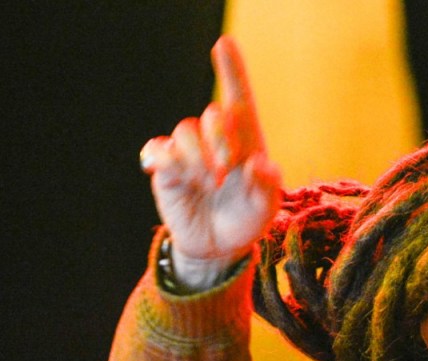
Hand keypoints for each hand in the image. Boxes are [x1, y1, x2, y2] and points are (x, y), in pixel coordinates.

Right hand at [139, 36, 280, 287]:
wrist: (219, 247)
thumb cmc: (247, 221)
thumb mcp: (266, 209)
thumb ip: (267, 187)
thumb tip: (258, 164)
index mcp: (245, 142)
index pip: (239, 100)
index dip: (232, 71)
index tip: (224, 43)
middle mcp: (216, 141)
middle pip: (212, 115)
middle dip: (221, 138)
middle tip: (227, 170)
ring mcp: (189, 153)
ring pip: (184, 132)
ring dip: (197, 157)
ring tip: (209, 183)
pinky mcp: (165, 169)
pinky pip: (156, 151)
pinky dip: (164, 160)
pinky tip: (171, 173)